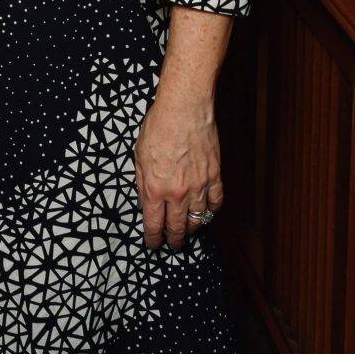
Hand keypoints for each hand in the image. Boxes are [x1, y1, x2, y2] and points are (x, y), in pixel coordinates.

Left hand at [134, 90, 224, 250]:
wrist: (183, 108)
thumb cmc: (158, 126)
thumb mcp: (138, 154)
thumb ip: (142, 180)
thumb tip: (145, 198)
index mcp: (155, 188)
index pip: (154, 224)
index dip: (153, 238)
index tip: (153, 243)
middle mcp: (177, 192)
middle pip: (177, 227)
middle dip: (174, 240)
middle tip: (173, 245)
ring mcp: (198, 186)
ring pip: (198, 219)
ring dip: (192, 228)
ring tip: (189, 231)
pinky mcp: (214, 175)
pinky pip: (216, 202)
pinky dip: (211, 210)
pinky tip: (207, 212)